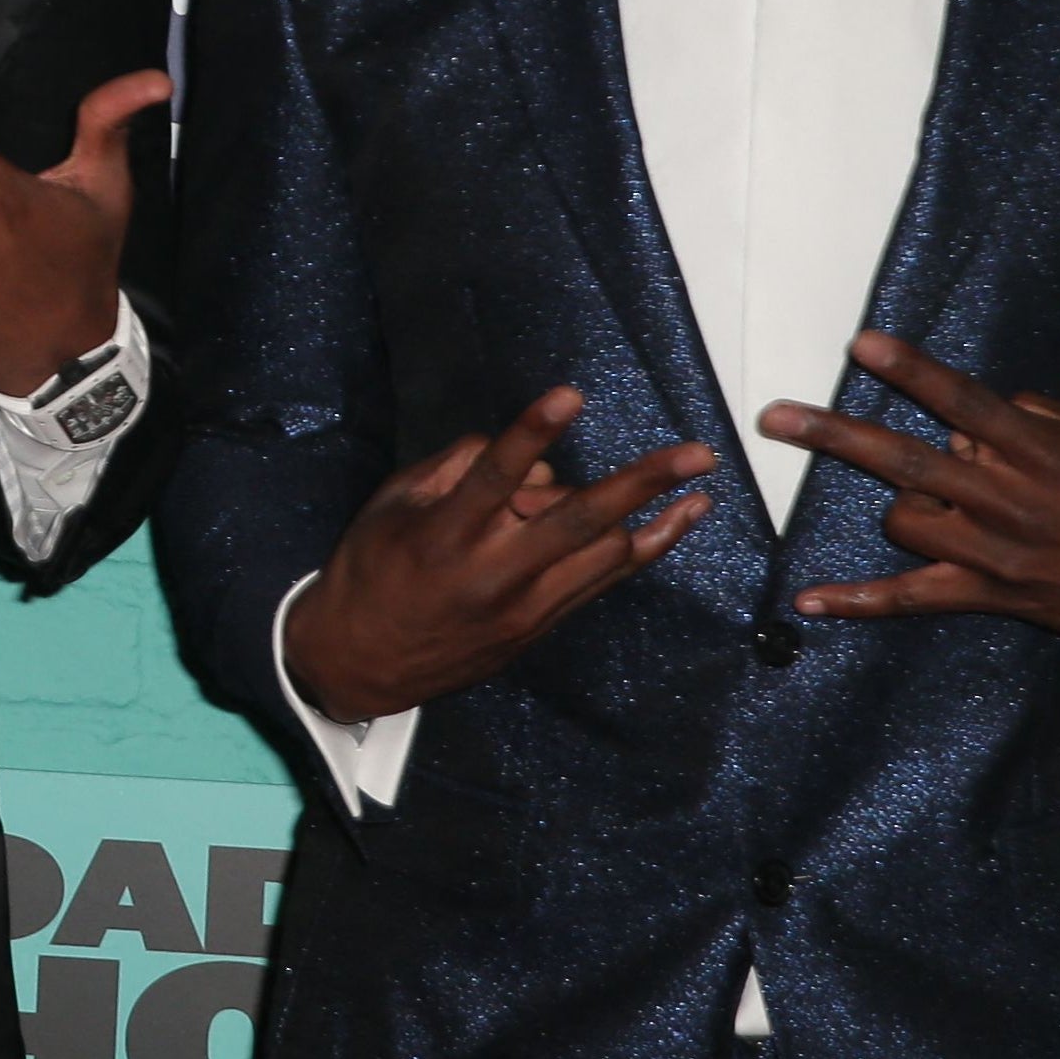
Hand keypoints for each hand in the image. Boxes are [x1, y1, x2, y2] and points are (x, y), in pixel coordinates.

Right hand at [280, 386, 713, 724]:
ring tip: (698, 484)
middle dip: (641, 482)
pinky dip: (639, 552)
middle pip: (579, 520)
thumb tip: (519, 452)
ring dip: (657, 519)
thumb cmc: (368, 572)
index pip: (496, 475)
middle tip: (693, 452)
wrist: (360, 663)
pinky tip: (671, 528)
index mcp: (445, 535)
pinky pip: (600, 583)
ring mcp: (523, 606)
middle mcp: (493, 572)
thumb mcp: (390, 505)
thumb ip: (451, 467)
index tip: (570, 394)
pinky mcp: (538, 626)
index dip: (533, 432)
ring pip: (605, 556)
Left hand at [771, 333, 1059, 655]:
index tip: (863, 346)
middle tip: (776, 417)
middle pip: (907, 462)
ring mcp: (997, 554)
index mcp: (1040, 452)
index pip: (962, 404)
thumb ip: (1040, 416)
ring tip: (932, 499)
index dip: (912, 373)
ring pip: (905, 521)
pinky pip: (913, 599)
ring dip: (901, 502)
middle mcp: (1009, 501)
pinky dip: (860, 602)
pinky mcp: (995, 596)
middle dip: (836, 436)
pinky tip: (810, 601)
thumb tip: (987, 411)